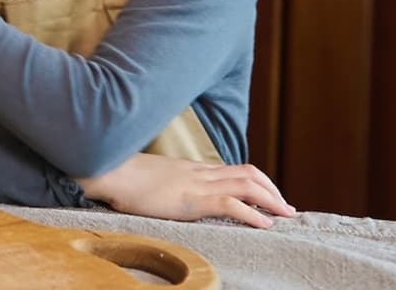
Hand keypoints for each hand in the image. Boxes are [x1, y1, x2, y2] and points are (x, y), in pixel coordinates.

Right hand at [75, 153, 295, 228]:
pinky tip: (264, 226)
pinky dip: (252, 215)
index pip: (234, 169)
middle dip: (272, 190)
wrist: (107, 170)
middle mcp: (200, 172)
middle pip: (248, 174)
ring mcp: (197, 183)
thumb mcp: (153, 179)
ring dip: (271, 200)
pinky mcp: (191, 198)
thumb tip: (172, 194)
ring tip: (286, 216)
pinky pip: (230, 205)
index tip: (270, 197)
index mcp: (192, 169)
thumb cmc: (123, 177)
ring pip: (247, 186)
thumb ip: (168, 184)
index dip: (257, 181)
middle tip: (288, 209)